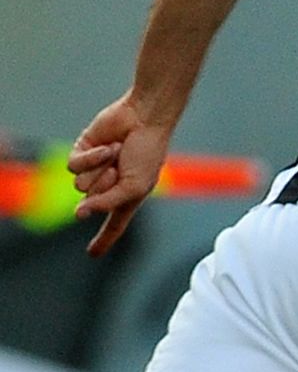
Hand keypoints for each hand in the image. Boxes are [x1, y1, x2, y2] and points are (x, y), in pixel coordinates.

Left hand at [68, 96, 171, 255]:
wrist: (144, 118)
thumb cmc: (149, 151)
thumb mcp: (135, 186)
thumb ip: (108, 203)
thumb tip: (80, 212)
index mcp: (127, 196)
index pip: (114, 224)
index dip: (104, 240)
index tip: (93, 253)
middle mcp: (109, 185)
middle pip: (91, 203)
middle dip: (106, 185)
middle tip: (122, 168)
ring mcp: (95, 169)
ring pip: (80, 186)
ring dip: (100, 169)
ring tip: (117, 154)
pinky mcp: (83, 152)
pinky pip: (74, 167)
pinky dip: (91, 157)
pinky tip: (108, 146)